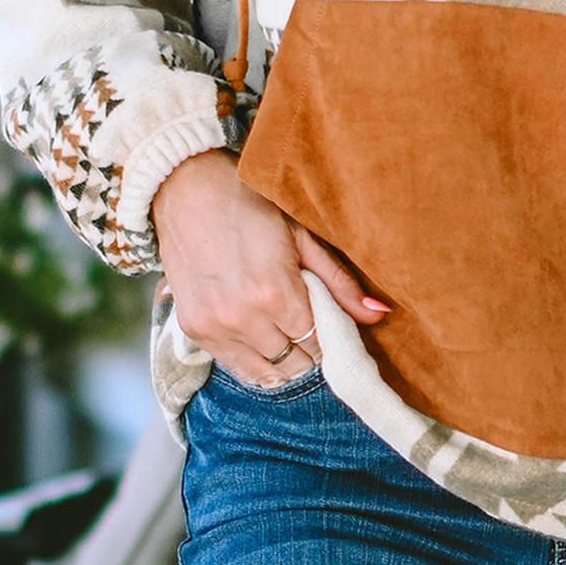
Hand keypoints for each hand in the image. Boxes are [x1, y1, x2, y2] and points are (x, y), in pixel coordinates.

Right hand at [150, 149, 391, 385]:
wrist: (186, 190)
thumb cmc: (250, 205)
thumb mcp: (300, 235)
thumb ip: (339, 281)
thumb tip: (379, 313)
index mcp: (275, 292)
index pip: (317, 342)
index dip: (329, 335)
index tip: (332, 323)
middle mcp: (243, 318)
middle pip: (294, 363)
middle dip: (308, 349)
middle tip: (311, 325)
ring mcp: (215, 327)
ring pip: (265, 373)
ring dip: (282, 360)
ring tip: (287, 332)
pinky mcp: (193, 330)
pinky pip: (234, 367)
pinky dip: (253, 361)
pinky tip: (261, 337)